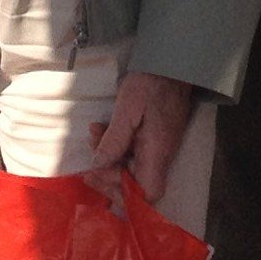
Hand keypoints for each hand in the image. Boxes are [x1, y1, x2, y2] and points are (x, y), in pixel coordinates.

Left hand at [91, 71, 196, 202]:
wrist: (171, 66)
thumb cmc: (150, 84)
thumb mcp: (127, 108)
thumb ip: (114, 139)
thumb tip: (98, 165)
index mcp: (157, 152)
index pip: (146, 193)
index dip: (122, 194)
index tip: (99, 172)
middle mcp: (161, 157)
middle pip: (137, 187)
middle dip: (109, 178)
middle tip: (88, 164)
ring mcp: (158, 150)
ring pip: (132, 171)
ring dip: (108, 161)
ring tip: (93, 136)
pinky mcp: (154, 142)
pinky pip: (133, 157)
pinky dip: (115, 150)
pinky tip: (101, 131)